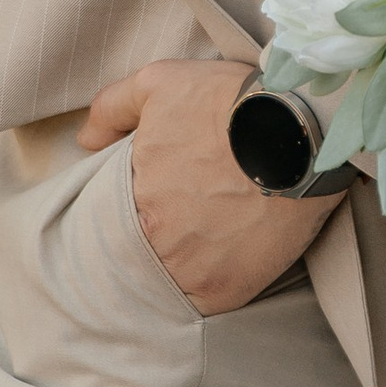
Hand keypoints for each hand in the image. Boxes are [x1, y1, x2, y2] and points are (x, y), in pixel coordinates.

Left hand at [80, 57, 339, 312]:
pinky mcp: (222, 291)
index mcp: (130, 193)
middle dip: (157, 239)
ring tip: (208, 243)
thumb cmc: (230, 103)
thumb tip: (86, 140)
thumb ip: (113, 107)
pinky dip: (208, 288)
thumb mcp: (161, 83)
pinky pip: (202, 303)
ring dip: (180, 266)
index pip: (114, 215)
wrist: (299, 131)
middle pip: (140, 250)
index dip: (136, 209)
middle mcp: (151, 237)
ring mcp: (186, 269)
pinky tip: (225, 264)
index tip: (160, 201)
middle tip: (186, 222)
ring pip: (167, 280)